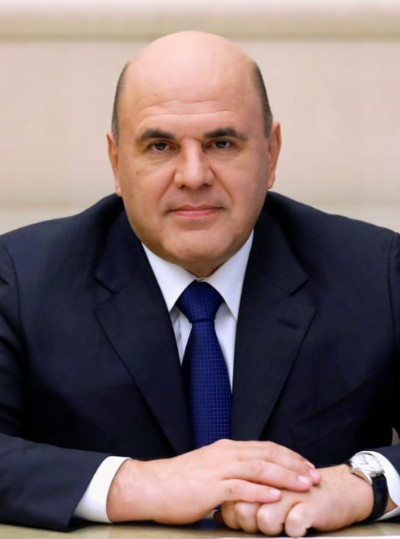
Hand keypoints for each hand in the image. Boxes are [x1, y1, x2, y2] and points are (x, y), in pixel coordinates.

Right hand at [106, 439, 320, 523]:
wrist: (150, 485)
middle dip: (294, 465)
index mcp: (226, 449)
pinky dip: (260, 491)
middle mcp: (225, 454)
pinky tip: (275, 496)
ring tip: (305, 484)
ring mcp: (218, 469)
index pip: (265, 447)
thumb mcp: (209, 469)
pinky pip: (240, 488)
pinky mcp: (210, 487)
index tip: (306, 465)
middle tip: (315, 475)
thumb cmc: (178, 482)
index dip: (288, 456)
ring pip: (259, 468)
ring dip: (285, 477)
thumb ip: (230, 471)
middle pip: (267, 455)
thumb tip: (250, 480)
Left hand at [216, 464, 377, 535]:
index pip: (231, 500)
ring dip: (271, 529)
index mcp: (260, 477)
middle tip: (265, 525)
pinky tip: (299, 525)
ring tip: (283, 524)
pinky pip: (292, 525)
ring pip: (264, 519)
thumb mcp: (271, 498)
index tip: (246, 523)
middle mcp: (273, 483)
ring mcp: (291, 493)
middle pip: (243, 511)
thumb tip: (218, 514)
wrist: (341, 490)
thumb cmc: (301, 496)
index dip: (233, 517)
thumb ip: (244, 502)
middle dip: (249, 526)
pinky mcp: (310, 505)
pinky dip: (294, 530)